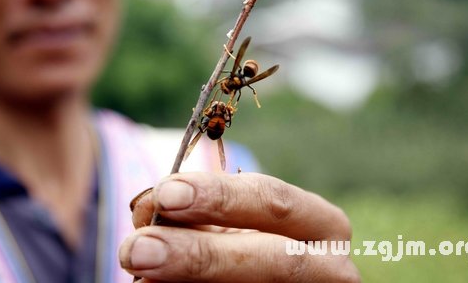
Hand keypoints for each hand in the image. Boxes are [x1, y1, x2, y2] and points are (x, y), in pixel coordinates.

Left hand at [119, 172, 359, 282]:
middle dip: (201, 254)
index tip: (164, 192)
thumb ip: (195, 213)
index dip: (220, 196)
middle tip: (138, 248)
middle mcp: (330, 267)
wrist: (262, 274)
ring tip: (138, 265)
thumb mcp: (227, 222)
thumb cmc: (244, 242)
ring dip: (189, 280)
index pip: (275, 202)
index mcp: (320, 224)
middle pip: (274, 259)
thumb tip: (148, 209)